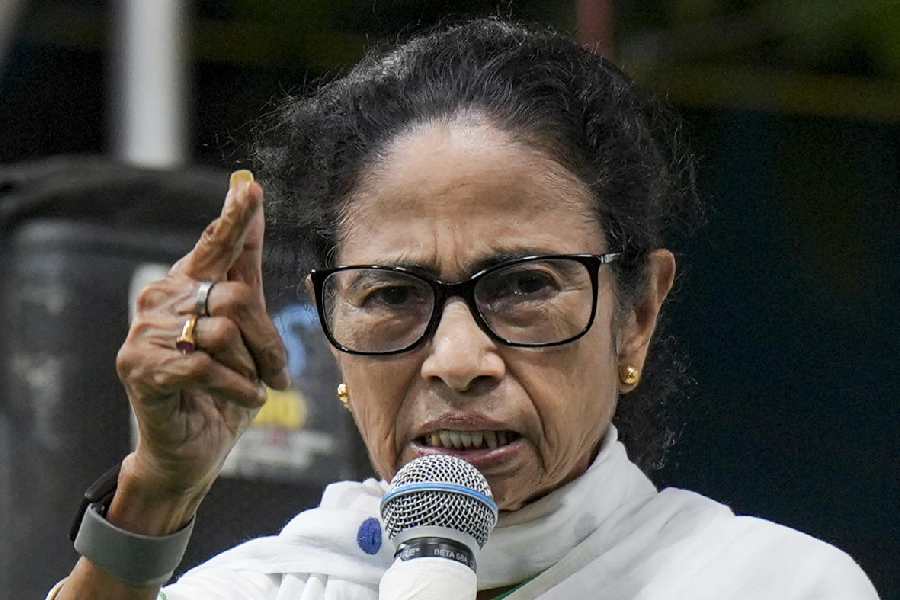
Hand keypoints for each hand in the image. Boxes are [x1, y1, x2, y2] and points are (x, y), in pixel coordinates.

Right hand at [115, 171, 288, 502]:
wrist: (189, 449)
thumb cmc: (222, 388)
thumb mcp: (244, 333)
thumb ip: (245, 275)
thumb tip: (254, 207)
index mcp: (188, 285)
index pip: (215, 246)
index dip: (234, 218)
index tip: (251, 188)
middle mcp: (162, 298)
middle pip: (236, 297)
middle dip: (269, 340)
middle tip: (280, 373)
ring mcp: (146, 331)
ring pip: (224, 331)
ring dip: (252, 368)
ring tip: (253, 389)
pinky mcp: (141, 366)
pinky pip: (207, 366)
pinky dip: (237, 388)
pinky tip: (243, 400)